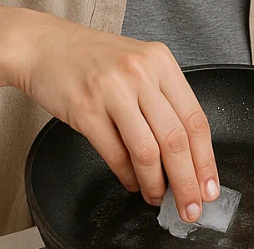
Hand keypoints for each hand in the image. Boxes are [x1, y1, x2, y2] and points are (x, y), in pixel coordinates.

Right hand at [9, 12, 218, 223]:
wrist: (42, 45)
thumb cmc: (90, 58)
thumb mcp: (137, 63)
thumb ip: (162, 98)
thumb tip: (185, 152)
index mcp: (161, 61)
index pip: (195, 118)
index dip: (206, 159)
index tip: (210, 186)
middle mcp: (141, 73)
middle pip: (176, 139)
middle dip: (187, 182)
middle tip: (191, 207)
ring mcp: (113, 91)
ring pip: (148, 151)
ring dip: (156, 184)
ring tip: (158, 198)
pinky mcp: (86, 110)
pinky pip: (116, 154)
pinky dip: (128, 176)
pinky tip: (133, 183)